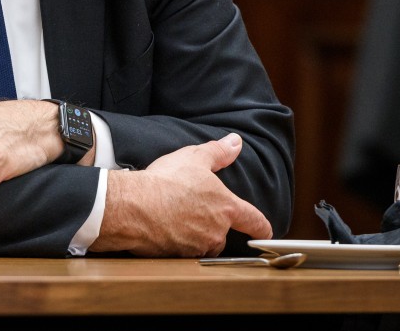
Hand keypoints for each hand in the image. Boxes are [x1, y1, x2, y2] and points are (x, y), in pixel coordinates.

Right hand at [92, 133, 272, 256]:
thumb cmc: (165, 181)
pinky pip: (182, 252)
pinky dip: (176, 242)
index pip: (254, 220)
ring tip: (174, 217)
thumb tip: (235, 142)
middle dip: (212, 224)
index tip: (266, 232)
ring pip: (203, 243)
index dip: (261, 227)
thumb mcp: (194, 158)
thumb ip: (218, 152)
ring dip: (194, 235)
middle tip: (191, 208)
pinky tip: (162, 229)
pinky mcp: (178, 257)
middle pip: (222, 233)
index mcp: (226, 207)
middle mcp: (216, 231)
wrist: (133, 206)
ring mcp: (197, 246)